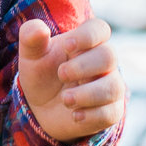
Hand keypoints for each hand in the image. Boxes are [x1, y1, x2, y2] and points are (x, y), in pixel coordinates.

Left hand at [16, 16, 123, 142]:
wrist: (42, 108)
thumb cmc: (42, 73)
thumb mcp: (31, 55)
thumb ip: (31, 37)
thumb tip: (40, 29)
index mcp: (86, 42)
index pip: (99, 29)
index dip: (88, 36)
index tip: (67, 47)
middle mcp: (103, 62)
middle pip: (109, 56)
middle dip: (84, 66)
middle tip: (61, 74)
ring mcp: (110, 86)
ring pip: (113, 87)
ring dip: (88, 94)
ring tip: (65, 99)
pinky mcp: (111, 111)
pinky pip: (111, 113)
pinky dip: (92, 115)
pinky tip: (75, 116)